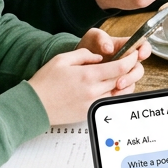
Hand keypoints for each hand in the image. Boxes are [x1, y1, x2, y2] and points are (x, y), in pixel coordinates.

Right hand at [28, 44, 144, 124]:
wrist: (34, 105)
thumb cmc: (45, 82)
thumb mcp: (62, 59)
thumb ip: (84, 55)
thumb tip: (99, 57)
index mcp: (88, 75)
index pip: (120, 67)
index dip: (131, 59)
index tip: (134, 54)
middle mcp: (93, 91)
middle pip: (122, 79)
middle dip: (129, 70)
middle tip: (129, 62)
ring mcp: (92, 103)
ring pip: (117, 92)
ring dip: (122, 83)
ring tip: (118, 74)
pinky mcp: (89, 112)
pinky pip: (108, 102)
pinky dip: (113, 94)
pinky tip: (109, 87)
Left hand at [76, 26, 151, 87]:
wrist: (79, 61)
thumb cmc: (89, 45)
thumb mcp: (93, 36)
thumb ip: (101, 38)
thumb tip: (108, 48)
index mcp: (126, 46)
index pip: (143, 46)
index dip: (145, 50)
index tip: (140, 54)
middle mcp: (127, 61)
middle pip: (139, 69)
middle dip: (132, 75)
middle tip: (121, 79)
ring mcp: (123, 74)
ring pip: (133, 82)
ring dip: (126, 86)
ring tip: (116, 88)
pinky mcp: (117, 85)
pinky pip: (124, 91)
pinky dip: (120, 93)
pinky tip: (112, 93)